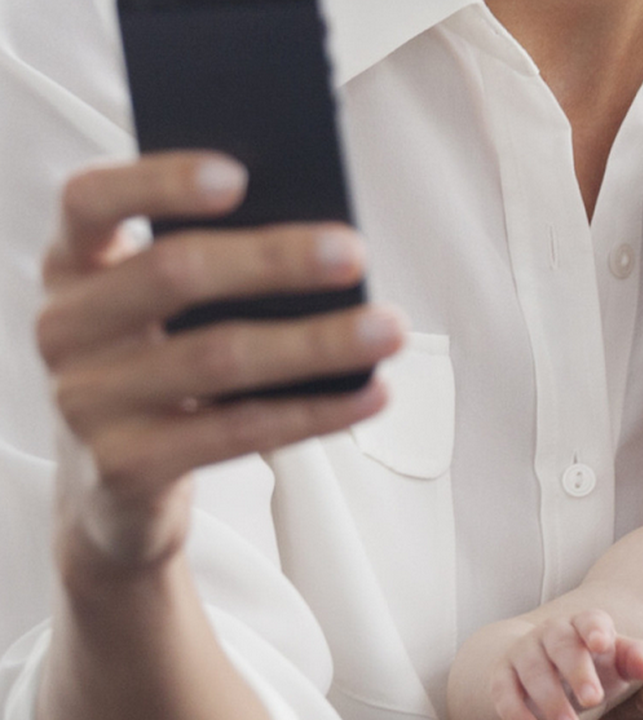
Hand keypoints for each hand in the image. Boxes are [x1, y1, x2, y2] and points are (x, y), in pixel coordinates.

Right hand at [39, 151, 403, 581]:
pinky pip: (238, 432)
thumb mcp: (168, 306)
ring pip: (218, 357)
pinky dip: (316, 411)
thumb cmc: (163, 357)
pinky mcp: (125, 465)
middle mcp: (65, 325)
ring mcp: (86, 401)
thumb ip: (217, 262)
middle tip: (354, 253)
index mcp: (75, 261)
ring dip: (318, 342)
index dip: (159, 183)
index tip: (238, 176)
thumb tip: (324, 241)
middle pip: (173, 273)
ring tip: (390, 329)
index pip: (92, 199)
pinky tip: (373, 393)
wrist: (116, 479)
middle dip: (275, 260)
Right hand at [492, 610, 642, 719]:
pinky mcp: (502, 675)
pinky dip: (515, 712)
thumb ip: (636, 659)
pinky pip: (504, 691)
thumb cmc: (594, 664)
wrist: (545, 665)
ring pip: (533, 670)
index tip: (602, 644)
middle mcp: (551, 633)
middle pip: (561, 644)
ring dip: (549, 700)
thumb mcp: (617, 661)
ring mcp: (524, 651)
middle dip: (576, 671)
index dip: (595, 629)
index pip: (590, 620)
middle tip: (593, 700)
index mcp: (583, 624)